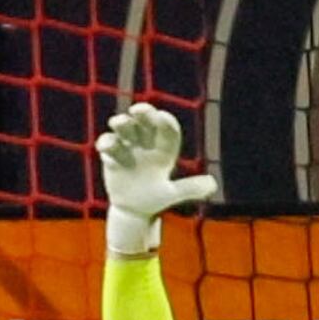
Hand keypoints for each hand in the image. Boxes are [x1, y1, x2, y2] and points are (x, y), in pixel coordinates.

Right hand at [95, 102, 217, 256]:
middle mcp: (146, 143)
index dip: (165, 123)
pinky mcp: (112, 155)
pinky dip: (106, 142)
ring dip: (122, 123)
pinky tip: (106, 146)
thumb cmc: (156, 199)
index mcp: (164, 149)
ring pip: (125, 128)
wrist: (132, 209)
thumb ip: (190, 188)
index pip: (167, 130)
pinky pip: (108, 144)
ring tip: (119, 122)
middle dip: (143, 113)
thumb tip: (212, 185)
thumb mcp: (172, 194)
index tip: (161, 118)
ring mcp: (128, 147)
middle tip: (138, 110)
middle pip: (145, 122)